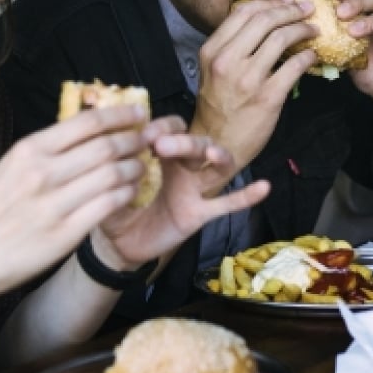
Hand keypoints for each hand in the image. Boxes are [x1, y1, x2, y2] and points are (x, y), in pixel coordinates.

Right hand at [0, 104, 155, 303]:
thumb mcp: (10, 168)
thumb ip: (47, 151)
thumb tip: (88, 129)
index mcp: (28, 150)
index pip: (87, 123)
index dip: (120, 115)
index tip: (139, 112)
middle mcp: (41, 173)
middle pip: (105, 147)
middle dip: (133, 140)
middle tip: (148, 139)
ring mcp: (53, 205)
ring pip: (112, 175)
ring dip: (135, 167)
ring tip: (143, 165)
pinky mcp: (64, 234)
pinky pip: (108, 206)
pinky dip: (126, 194)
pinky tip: (132, 192)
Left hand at [94, 116, 270, 268]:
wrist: (119, 246)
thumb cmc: (115, 206)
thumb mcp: (108, 183)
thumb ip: (113, 168)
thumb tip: (116, 151)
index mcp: (160, 155)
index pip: (171, 128)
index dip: (163, 127)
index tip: (143, 135)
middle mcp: (181, 168)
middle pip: (196, 143)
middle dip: (184, 141)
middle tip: (161, 144)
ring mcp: (194, 190)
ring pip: (216, 168)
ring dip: (218, 156)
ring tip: (213, 154)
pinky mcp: (200, 214)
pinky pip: (227, 204)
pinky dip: (245, 196)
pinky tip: (264, 187)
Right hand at [191, 0, 316, 188]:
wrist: (217, 145)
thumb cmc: (217, 106)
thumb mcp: (212, 71)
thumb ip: (231, 46)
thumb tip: (263, 22)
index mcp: (212, 51)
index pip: (242, 13)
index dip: (269, 1)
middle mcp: (227, 61)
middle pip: (264, 20)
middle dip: (289, 10)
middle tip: (306, 9)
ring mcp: (248, 79)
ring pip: (280, 38)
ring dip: (302, 29)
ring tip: (312, 29)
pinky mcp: (268, 97)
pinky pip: (294, 67)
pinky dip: (307, 56)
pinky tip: (312, 54)